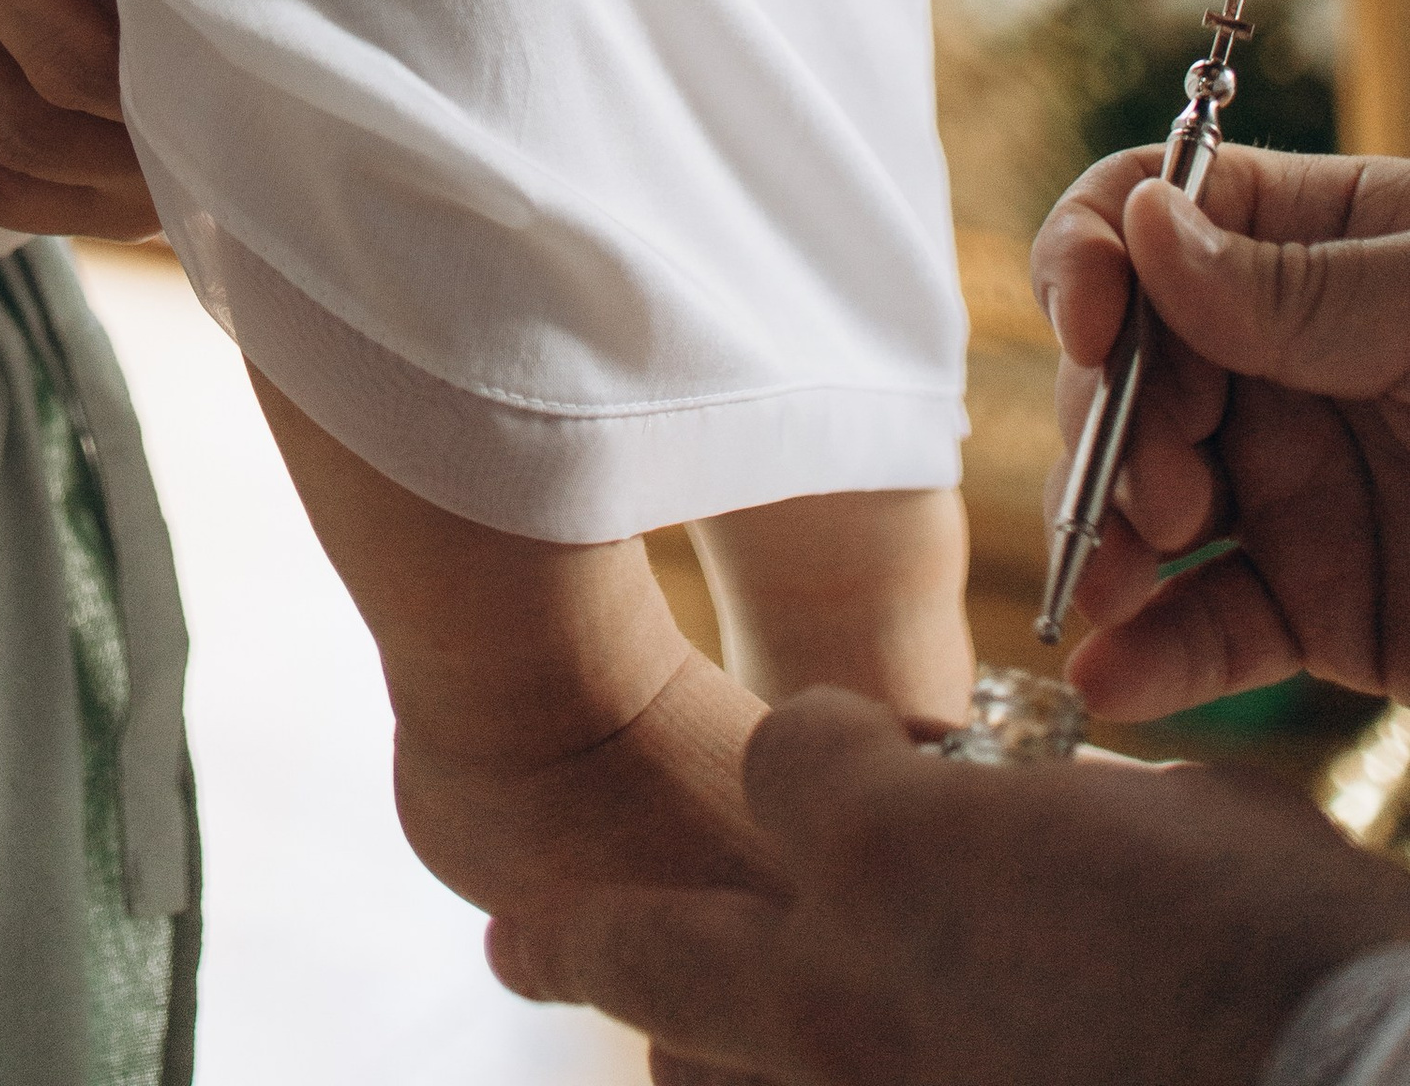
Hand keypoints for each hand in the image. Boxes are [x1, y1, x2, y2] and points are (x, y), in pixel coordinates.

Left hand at [493, 685, 1409, 1085]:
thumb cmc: (1284, 948)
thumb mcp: (1166, 822)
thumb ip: (1066, 816)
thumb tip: (1060, 823)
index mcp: (890, 848)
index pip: (788, 755)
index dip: (833, 746)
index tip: (879, 757)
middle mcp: (837, 984)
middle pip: (651, 943)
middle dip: (578, 930)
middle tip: (514, 936)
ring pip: (716, 1073)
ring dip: (692, 1051)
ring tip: (652, 1048)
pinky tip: (785, 1085)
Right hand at [1033, 146, 1409, 716]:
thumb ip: (1309, 285)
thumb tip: (1146, 226)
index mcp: (1321, 242)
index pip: (1156, 211)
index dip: (1098, 255)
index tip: (1093, 322)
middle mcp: (1289, 358)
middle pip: (1132, 363)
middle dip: (1111, 417)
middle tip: (1162, 486)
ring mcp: (1303, 486)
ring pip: (1152, 499)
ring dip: (1105, 536)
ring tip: (1106, 585)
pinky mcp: (1328, 611)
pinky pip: (1216, 627)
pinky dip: (1155, 652)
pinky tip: (1110, 671)